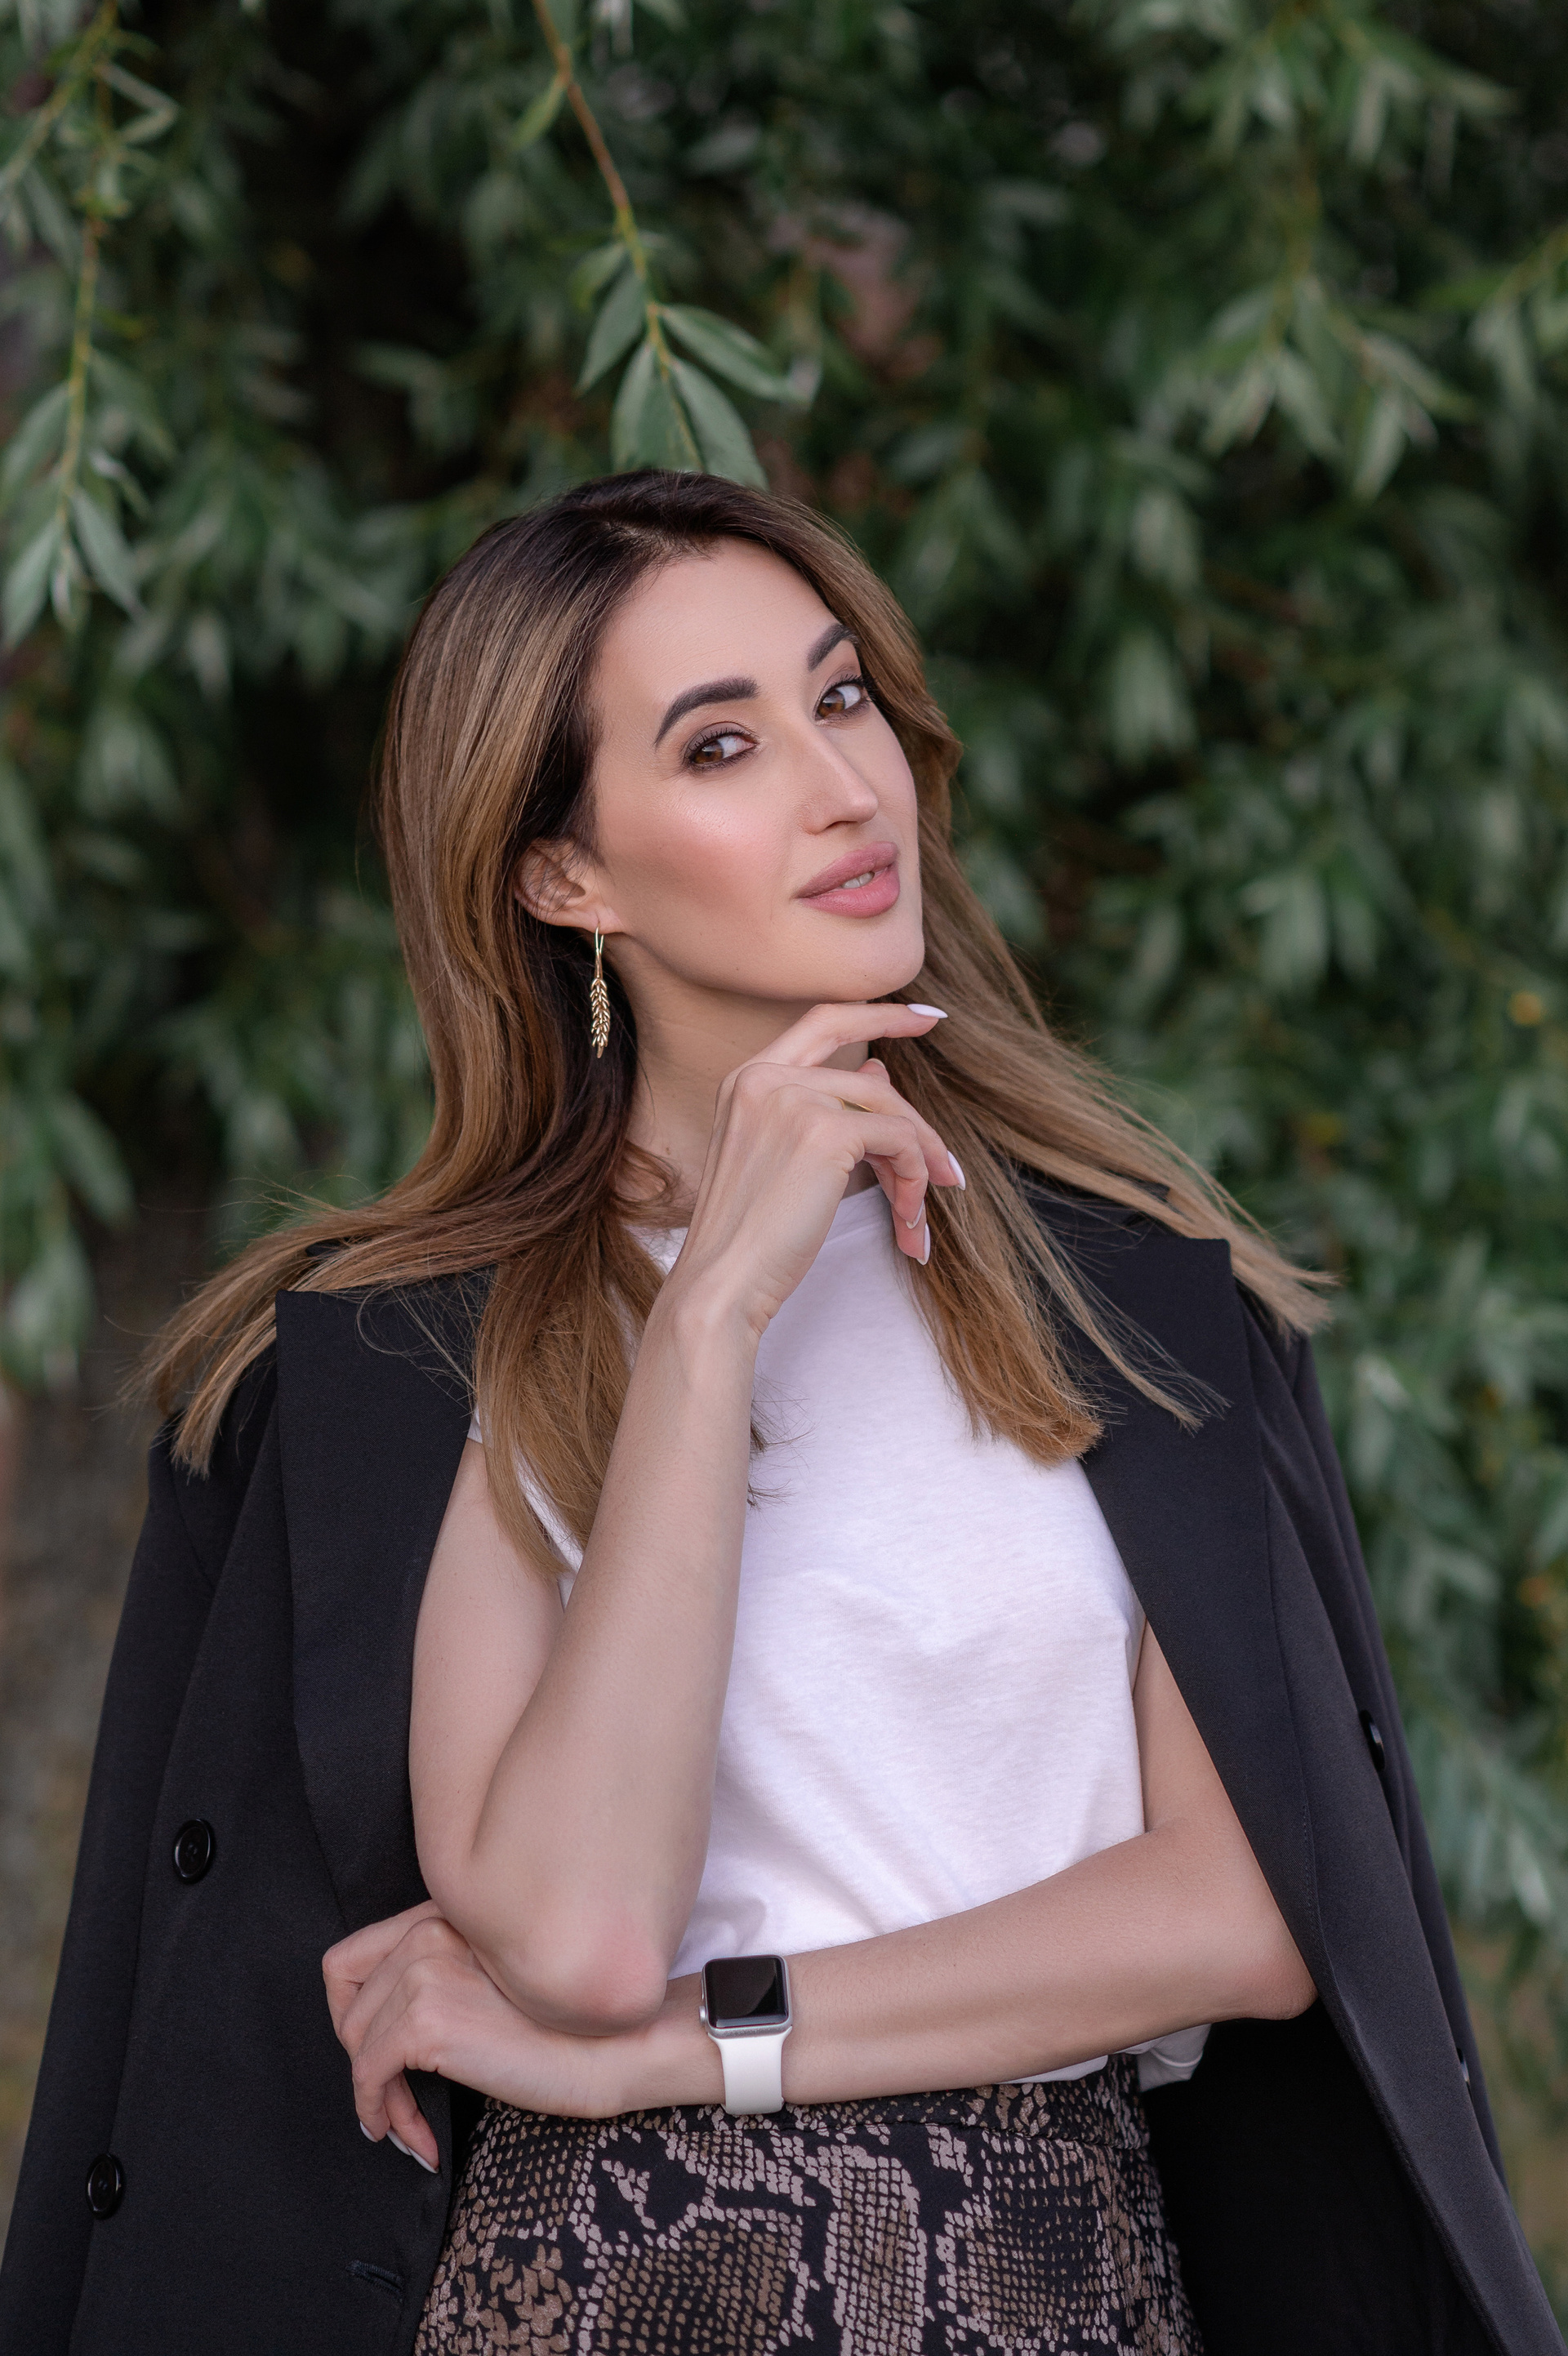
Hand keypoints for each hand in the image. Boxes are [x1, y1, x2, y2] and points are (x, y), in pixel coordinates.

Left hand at [323, 1904, 624, 2168]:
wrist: (609, 2048)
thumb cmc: (559, 2024)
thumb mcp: (487, 1978)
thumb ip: (435, 1974)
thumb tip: (369, 2032)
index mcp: (443, 1915)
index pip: (348, 1961)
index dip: (348, 2016)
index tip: (372, 2054)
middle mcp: (428, 1931)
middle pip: (347, 2009)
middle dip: (365, 2064)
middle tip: (396, 2101)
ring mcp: (425, 1972)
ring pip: (356, 2047)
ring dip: (378, 2097)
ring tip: (409, 2124)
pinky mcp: (427, 2021)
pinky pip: (368, 2075)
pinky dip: (380, 2112)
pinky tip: (414, 2136)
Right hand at [668, 1000, 963, 1339]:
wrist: (722, 1281)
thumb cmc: (748, 1234)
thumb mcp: (781, 1158)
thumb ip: (826, 1108)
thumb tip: (878, 1072)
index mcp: (746, 1079)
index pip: (822, 1021)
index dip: (879, 1014)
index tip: (927, 1017)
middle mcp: (765, 1077)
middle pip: (872, 1082)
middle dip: (917, 1125)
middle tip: (950, 1167)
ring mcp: (793, 1100)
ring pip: (891, 1114)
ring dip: (916, 1169)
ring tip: (915, 1219)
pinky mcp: (826, 1132)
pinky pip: (899, 1143)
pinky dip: (914, 1181)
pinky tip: (907, 1222)